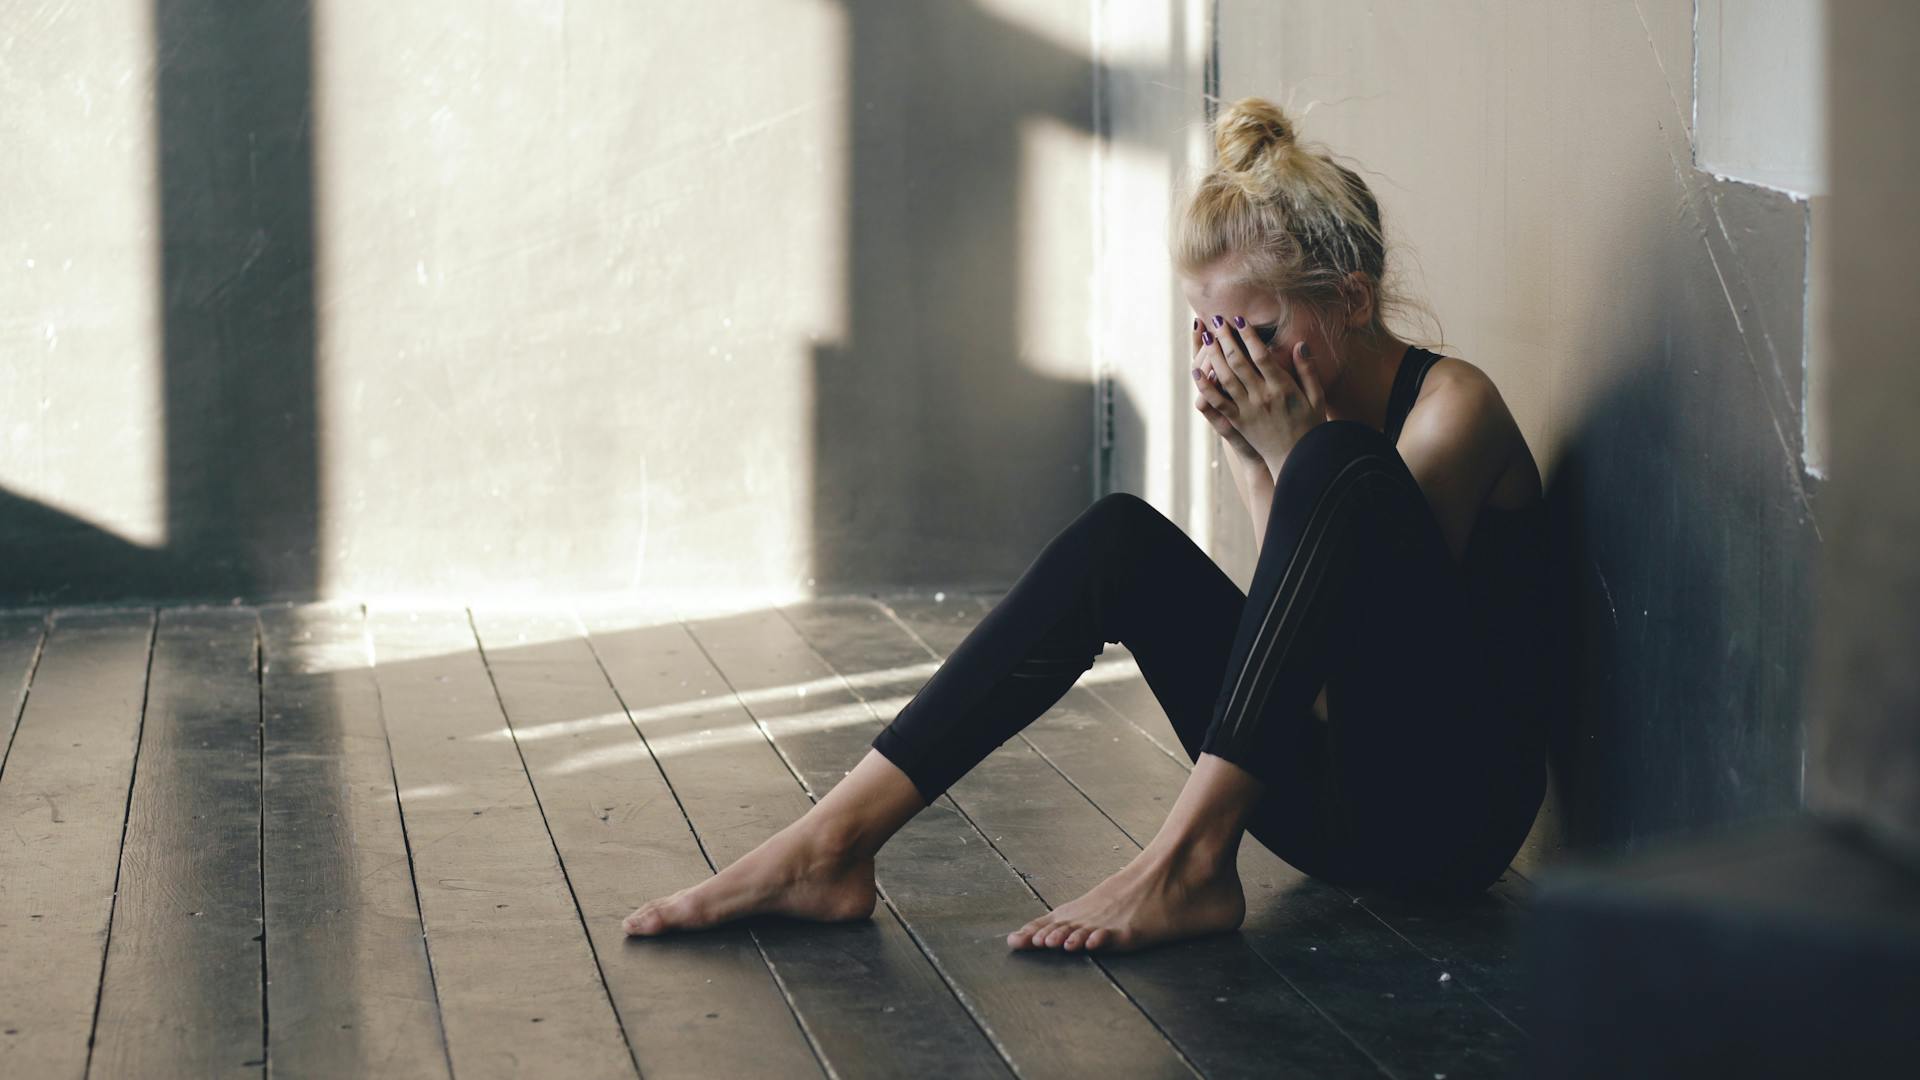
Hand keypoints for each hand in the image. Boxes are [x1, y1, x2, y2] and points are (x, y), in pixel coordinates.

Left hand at [1197, 314, 1325, 473]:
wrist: (1297, 460)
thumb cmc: (1310, 427)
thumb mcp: (1317, 397)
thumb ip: (1308, 371)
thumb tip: (1300, 344)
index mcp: (1283, 388)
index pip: (1262, 356)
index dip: (1248, 336)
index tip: (1239, 319)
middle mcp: (1262, 397)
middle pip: (1239, 362)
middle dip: (1226, 338)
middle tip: (1217, 320)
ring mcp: (1247, 410)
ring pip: (1225, 378)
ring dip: (1213, 355)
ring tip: (1206, 336)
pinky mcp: (1237, 422)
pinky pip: (1217, 402)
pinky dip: (1205, 385)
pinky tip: (1196, 371)